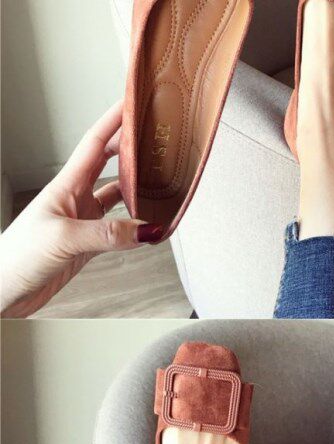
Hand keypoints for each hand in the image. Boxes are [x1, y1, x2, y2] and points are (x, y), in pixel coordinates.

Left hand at [0, 102, 157, 317]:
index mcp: (67, 185)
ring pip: (118, 195)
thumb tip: (147, 229)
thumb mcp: (63, 238)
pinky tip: (148, 226)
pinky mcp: (90, 241)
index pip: (95, 143)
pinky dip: (136, 225)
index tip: (133, 103)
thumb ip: (107, 234)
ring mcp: (85, 219)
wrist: (5, 291)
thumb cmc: (17, 258)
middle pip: (111, 163)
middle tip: (155, 139)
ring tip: (160, 180)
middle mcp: (77, 198)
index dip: (114, 121)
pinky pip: (120, 226)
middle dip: (132, 148)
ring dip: (138, 188)